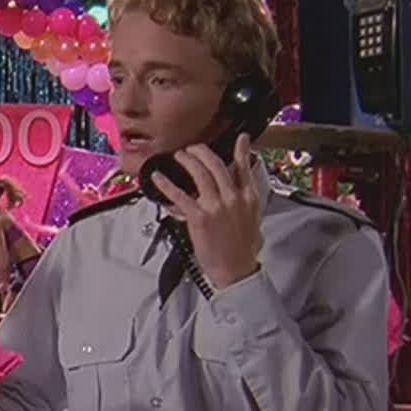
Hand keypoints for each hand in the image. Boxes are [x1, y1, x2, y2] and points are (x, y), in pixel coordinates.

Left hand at [150, 133, 262, 288]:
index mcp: (248, 199)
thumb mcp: (251, 223)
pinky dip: (167, 184)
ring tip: (179, 156)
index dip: (242, 151)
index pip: (244, 169)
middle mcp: (233, 198)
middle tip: (194, 149)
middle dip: (202, 152)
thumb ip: (242, 206)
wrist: (236, 271)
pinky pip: (180, 195)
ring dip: (187, 160)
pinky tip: (159, 178)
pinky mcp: (199, 217)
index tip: (241, 139)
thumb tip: (235, 200)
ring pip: (200, 173)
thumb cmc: (242, 252)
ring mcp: (216, 206)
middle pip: (217, 165)